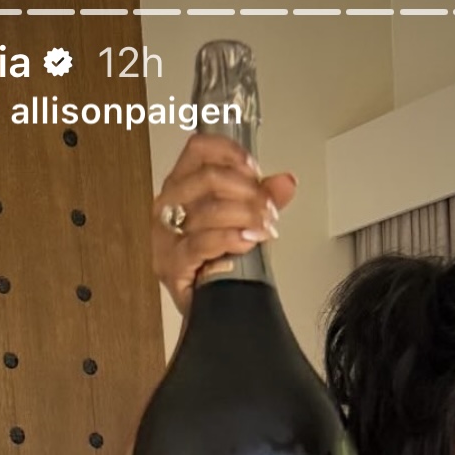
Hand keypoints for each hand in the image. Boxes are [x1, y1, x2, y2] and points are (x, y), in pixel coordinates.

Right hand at [152, 134, 296, 318]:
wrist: (207, 306)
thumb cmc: (217, 260)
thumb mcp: (243, 220)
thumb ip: (264, 198)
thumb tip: (287, 182)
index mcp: (181, 184)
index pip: (198, 149)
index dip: (229, 152)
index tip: (254, 169)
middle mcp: (169, 204)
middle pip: (207, 177)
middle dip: (247, 191)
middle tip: (269, 208)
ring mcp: (167, 235)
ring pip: (209, 210)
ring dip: (246, 216)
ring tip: (265, 228)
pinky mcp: (171, 264)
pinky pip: (203, 243)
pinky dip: (230, 239)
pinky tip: (247, 242)